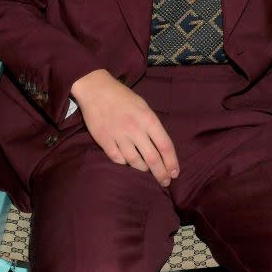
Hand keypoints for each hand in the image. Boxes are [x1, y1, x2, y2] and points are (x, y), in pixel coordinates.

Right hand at [70, 69, 178, 186]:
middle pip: (152, 158)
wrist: (96, 90)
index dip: (171, 162)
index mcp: (148, 119)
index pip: (165, 146)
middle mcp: (135, 130)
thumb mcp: (144, 106)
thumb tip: (160, 146)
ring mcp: (119, 136)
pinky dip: (125, 163)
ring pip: (135, 162)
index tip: (175, 173)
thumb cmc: (123, 97)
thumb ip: (152, 125)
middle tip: (165, 182)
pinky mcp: (104, 141)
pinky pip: (118, 159)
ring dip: (143, 170)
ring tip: (148, 172)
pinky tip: (128, 163)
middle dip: (161, 173)